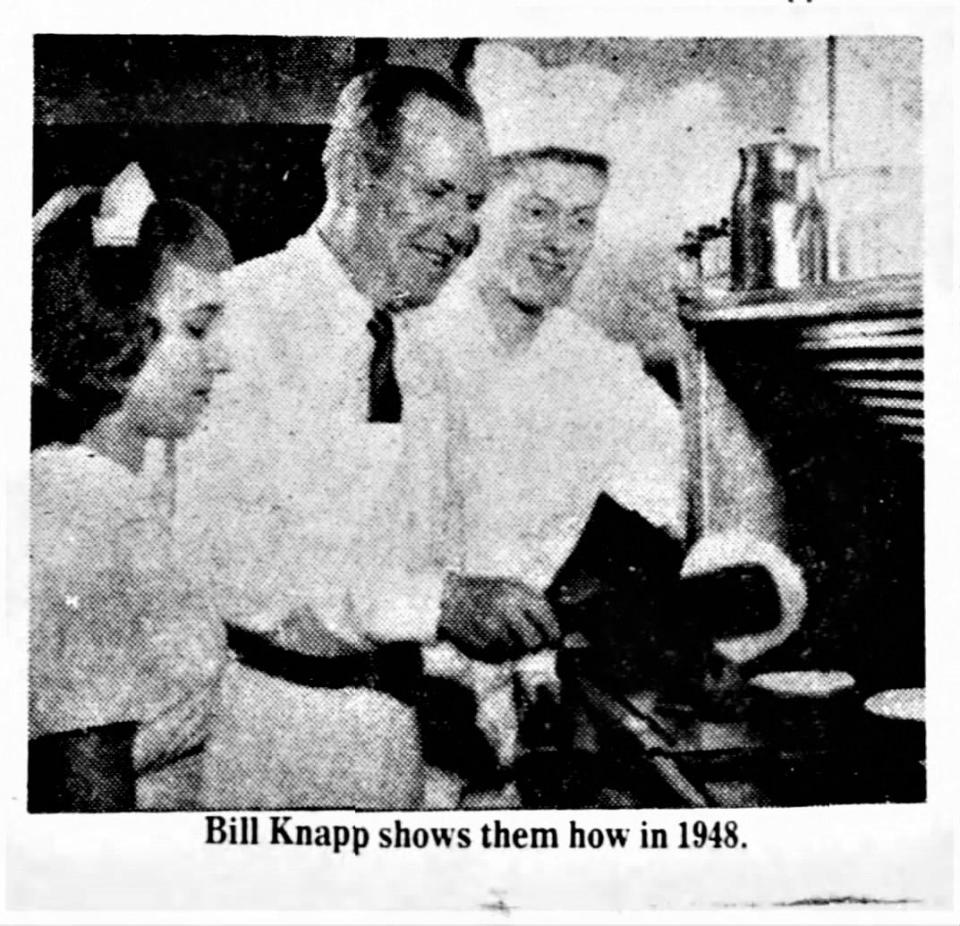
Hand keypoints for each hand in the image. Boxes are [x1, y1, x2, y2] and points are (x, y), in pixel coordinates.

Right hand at [437, 574, 560, 663]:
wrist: (450, 596)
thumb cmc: (484, 592)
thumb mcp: (510, 586)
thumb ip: (533, 602)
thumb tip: (555, 626)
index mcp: (518, 592)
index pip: (546, 618)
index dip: (553, 632)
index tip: (553, 638)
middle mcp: (508, 608)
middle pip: (534, 641)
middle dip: (533, 645)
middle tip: (530, 643)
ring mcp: (494, 626)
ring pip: (516, 650)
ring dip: (513, 647)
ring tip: (503, 635)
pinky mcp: (481, 640)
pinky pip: (499, 653)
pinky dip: (497, 649)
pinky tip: (489, 636)